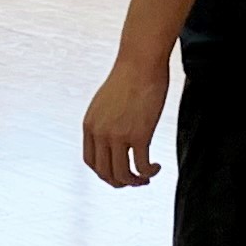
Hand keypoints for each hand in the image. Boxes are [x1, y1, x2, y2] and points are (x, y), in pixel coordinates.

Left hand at [82, 50, 169, 187]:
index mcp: (90, 126)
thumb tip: (114, 137)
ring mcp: (118, 136)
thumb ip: (104, 121)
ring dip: (135, 181)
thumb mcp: (105, 102)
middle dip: (120, 182)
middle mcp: (100, 133)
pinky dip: (149, 172)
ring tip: (147, 177)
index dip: (104, 173)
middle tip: (135, 181)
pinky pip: (141, 166)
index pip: (91, 162)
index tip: (118, 173)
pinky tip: (156, 167)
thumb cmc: (128, 78)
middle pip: (105, 173)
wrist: (140, 63)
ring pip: (122, 174)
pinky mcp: (139, 135)